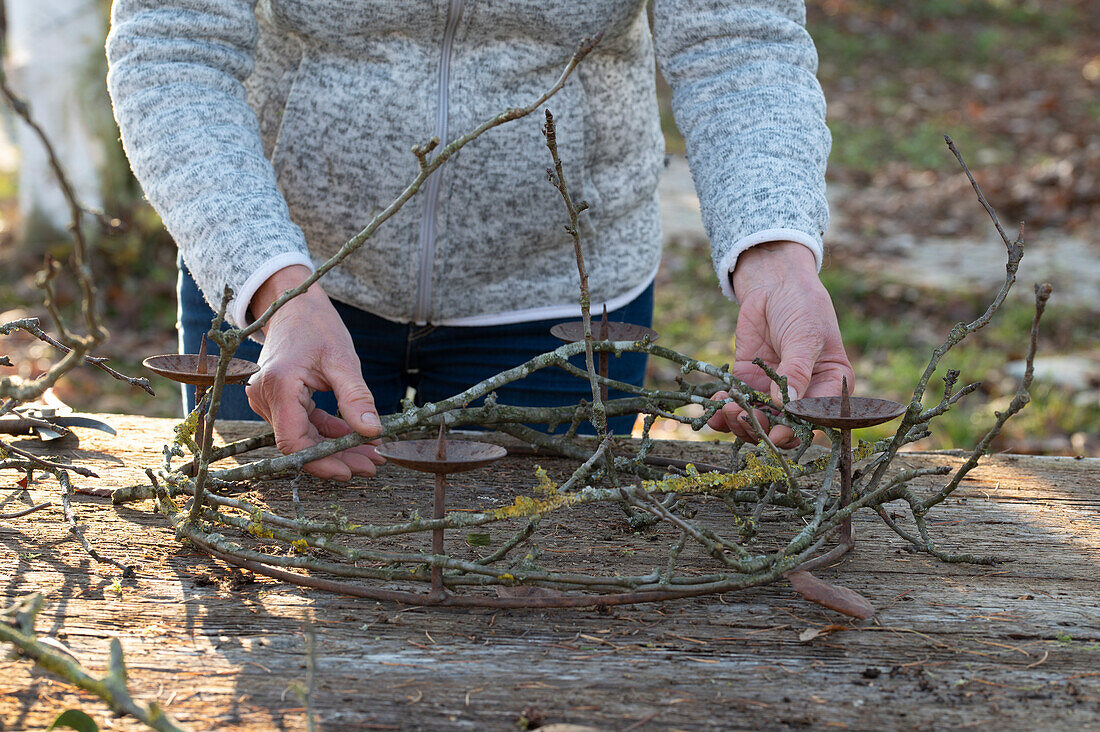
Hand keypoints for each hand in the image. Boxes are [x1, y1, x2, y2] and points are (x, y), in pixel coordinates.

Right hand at [245, 265, 384, 479]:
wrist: (293, 305)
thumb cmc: (317, 326)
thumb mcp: (343, 360)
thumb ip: (356, 398)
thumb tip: (372, 432)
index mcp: (279, 386)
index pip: (294, 442)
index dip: (322, 462)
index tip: (352, 470)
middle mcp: (265, 397)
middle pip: (300, 443)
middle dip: (338, 457)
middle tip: (374, 464)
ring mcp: (268, 400)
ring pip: (303, 436)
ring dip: (336, 446)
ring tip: (371, 453)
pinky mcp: (276, 400)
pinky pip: (302, 424)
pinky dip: (327, 432)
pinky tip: (355, 436)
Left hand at [707, 241, 853, 447]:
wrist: (774, 284)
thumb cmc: (802, 307)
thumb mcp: (805, 338)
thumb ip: (797, 371)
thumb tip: (789, 406)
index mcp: (828, 388)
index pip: (814, 420)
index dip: (796, 432)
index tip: (777, 434)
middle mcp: (802, 396)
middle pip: (783, 428)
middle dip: (763, 430)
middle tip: (744, 421)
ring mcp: (773, 392)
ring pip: (758, 420)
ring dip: (741, 423)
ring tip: (728, 411)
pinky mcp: (748, 382)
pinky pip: (737, 403)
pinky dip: (724, 410)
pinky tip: (716, 407)